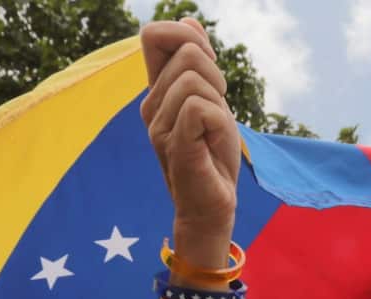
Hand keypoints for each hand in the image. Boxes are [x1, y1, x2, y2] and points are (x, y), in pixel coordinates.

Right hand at [139, 17, 239, 267]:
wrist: (211, 206)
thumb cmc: (211, 155)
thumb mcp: (210, 99)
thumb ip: (198, 63)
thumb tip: (188, 20)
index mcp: (156, 92)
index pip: (154, 35)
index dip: (186, 36)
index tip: (208, 65)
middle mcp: (151, 106)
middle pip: (188, 53)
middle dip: (217, 75)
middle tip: (216, 113)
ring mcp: (159, 127)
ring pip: (196, 80)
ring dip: (219, 103)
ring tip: (213, 132)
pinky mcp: (174, 145)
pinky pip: (198, 108)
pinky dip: (218, 122)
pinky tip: (212, 143)